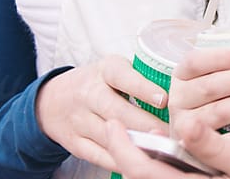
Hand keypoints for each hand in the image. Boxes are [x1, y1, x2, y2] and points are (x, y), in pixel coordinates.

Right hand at [35, 55, 169, 170]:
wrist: (52, 100)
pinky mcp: (75, 143)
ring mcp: (79, 120)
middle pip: (119, 112)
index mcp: (104, 70)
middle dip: (147, 124)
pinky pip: (99, 155)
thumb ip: (139, 78)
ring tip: (162, 149)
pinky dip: (121, 160)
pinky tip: (140, 160)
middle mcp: (89, 94)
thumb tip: (177, 91)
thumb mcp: (114, 68)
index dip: (143, 89)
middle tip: (172, 132)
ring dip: (136, 144)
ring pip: (110, 136)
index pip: (123, 77)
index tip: (164, 100)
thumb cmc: (97, 82)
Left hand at [106, 119, 229, 178]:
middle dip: (125, 152)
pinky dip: (160, 166)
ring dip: (142, 159)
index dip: (122, 147)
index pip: (141, 170)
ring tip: (140, 137)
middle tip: (119, 125)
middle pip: (141, 177)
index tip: (114, 124)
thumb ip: (214, 146)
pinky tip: (168, 152)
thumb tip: (185, 122)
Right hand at [167, 47, 229, 145]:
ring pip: (219, 113)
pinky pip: (224, 142)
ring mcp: (185, 127)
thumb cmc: (216, 94)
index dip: (222, 58)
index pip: (196, 62)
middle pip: (211, 87)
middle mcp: (178, 101)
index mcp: (181, 76)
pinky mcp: (197, 152)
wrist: (197, 136)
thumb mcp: (215, 75)